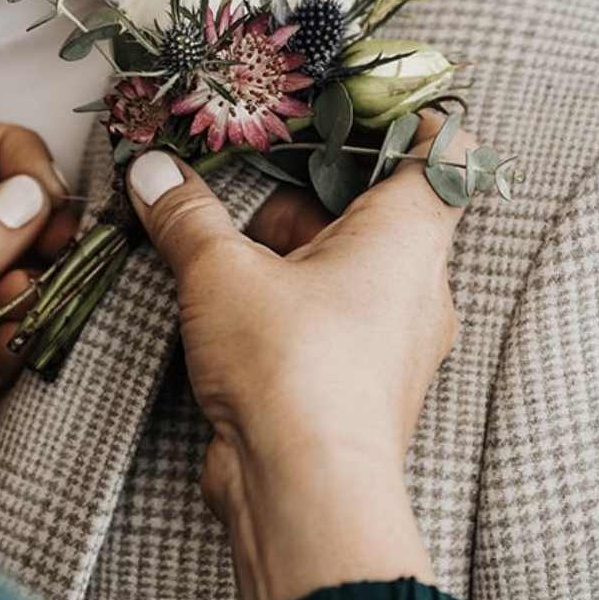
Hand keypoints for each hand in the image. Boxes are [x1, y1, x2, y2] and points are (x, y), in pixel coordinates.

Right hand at [122, 114, 469, 599]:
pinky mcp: (361, 382)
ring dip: (288, 254)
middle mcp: (417, 285)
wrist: (305, 495)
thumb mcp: (223, 274)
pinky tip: (231, 308)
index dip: (405, 118)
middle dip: (306, 196)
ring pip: (345, 268)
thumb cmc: (291, 368)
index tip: (354, 104)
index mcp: (411, 236)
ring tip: (220, 250)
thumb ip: (188, 217)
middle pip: (373, 210)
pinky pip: (331, 319)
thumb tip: (154, 173)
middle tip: (246, 182)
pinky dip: (289, 304)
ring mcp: (392, 339)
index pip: (444, 152)